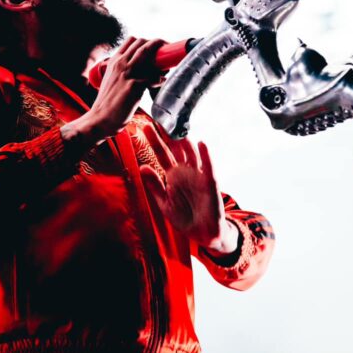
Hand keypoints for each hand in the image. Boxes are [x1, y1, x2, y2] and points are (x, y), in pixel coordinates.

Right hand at [63, 37, 164, 145]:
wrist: (100, 119)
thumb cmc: (108, 103)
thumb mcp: (113, 80)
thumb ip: (125, 72)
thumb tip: (146, 71)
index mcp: (114, 61)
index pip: (132, 40)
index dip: (146, 41)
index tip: (156, 47)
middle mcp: (120, 64)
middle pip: (142, 43)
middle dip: (158, 44)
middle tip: (167, 53)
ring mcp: (127, 73)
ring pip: (147, 52)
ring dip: (160, 57)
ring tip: (166, 67)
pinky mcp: (134, 86)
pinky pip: (153, 77)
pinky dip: (160, 79)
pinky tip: (161, 83)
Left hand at [139, 134, 239, 254]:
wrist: (203, 234)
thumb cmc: (184, 218)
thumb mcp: (165, 204)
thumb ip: (155, 186)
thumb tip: (142, 167)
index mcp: (172, 176)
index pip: (161, 154)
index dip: (154, 141)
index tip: (146, 126)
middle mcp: (185, 172)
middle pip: (175, 149)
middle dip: (168, 135)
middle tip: (160, 118)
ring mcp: (198, 176)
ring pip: (191, 154)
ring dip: (185, 141)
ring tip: (178, 126)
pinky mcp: (210, 183)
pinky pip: (208, 167)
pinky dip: (206, 156)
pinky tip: (201, 144)